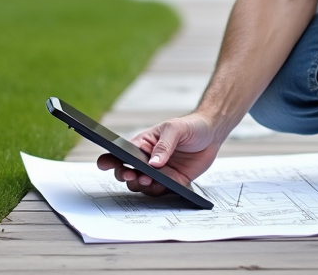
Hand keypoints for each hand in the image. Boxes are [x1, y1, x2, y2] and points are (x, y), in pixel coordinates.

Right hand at [96, 112, 219, 195]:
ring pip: (141, 185)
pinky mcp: (172, 182)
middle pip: (127, 173)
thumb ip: (164, 145)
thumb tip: (153, 164)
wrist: (212, 133)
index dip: (110, 160)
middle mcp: (147, 160)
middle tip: (131, 174)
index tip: (105, 164)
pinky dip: (158, 191)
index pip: (121, 154)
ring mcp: (159, 173)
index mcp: (143, 144)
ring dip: (140, 185)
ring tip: (147, 179)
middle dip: (125, 175)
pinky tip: (162, 186)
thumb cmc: (191, 126)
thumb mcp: (175, 129)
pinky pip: (160, 191)